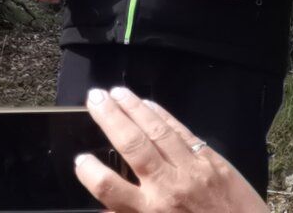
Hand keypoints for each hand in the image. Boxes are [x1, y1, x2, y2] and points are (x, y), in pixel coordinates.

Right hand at [75, 86, 266, 212]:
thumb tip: (106, 208)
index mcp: (150, 212)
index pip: (110, 189)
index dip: (91, 174)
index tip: (80, 160)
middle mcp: (168, 187)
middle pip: (132, 146)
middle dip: (110, 119)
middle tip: (94, 99)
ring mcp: (191, 169)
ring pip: (156, 131)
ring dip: (134, 108)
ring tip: (116, 92)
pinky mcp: (211, 159)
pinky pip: (182, 131)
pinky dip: (163, 115)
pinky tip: (149, 104)